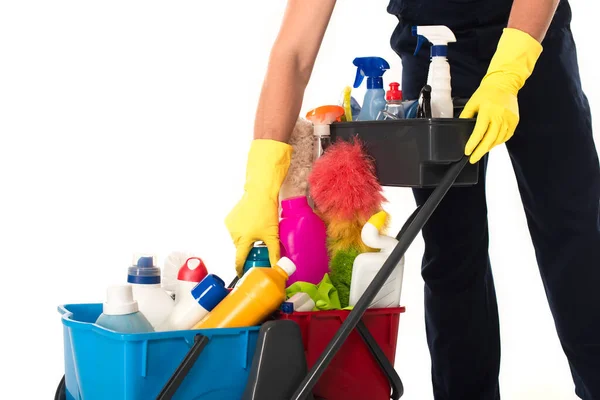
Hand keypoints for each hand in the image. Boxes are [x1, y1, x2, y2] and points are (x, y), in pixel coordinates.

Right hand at [225, 139, 292, 276]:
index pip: (239, 259)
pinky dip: (241, 231)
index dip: (240, 268)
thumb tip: (278, 267)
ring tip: (256, 233)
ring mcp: (230, 226)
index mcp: (243, 240)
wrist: (260, 193)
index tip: (242, 274)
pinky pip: (235, 230)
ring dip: (244, 240)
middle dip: (247, 250)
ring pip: (237, 239)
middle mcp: (234, 234)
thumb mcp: (272, 235)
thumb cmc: (267, 213)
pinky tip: (250, 225)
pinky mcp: (229, 218)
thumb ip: (274, 253)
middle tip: (257, 249)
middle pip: (239, 249)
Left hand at [460, 28, 542, 163]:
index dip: (473, 144)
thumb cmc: (487, 92)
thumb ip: (465, 115)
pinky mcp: (514, 121)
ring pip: (498, 140)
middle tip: (472, 159)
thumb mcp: (472, 103)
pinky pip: (506, 136)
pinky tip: (491, 144)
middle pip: (490, 140)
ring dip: (488, 147)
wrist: (505, 84)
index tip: (467, 152)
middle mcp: (500, 116)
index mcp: (488, 111)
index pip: (479, 132)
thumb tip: (460, 128)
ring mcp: (509, 120)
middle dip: (480, 152)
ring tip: (480, 152)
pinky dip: (498, 142)